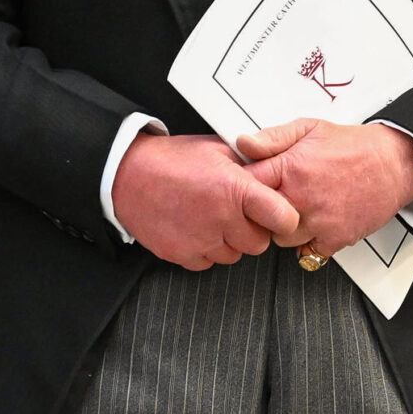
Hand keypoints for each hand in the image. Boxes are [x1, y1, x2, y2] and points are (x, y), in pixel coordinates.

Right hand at [113, 132, 301, 269]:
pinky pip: (207, 263)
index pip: (283, 217)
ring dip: (229, 242)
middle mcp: (220, 218)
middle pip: (259, 244)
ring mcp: (199, 240)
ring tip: (213, 219)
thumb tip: (275, 172)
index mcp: (235, 188)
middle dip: (254, 231)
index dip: (285, 217)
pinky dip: (206, 251)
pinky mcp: (181, 255)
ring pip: (234, 256)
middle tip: (240, 215)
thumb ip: (249, 165)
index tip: (281, 215)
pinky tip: (196, 229)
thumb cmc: (173, 160)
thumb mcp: (218, 150)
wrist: (127, 175)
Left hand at [233, 120, 412, 258]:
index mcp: (292, 168)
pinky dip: (309, 243)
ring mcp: (318, 221)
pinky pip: (306, 253)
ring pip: (279, 239)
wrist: (394, 163)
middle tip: (272, 201)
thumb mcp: (310, 128)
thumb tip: (243, 143)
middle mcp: (302, 197)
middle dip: (261, 211)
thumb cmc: (355, 147)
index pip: (247, 186)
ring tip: (298, 211)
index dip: (242, 187)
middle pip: (258, 219)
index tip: (246, 187)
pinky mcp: (334, 239)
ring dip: (284, 228)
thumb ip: (273, 137)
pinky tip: (315, 224)